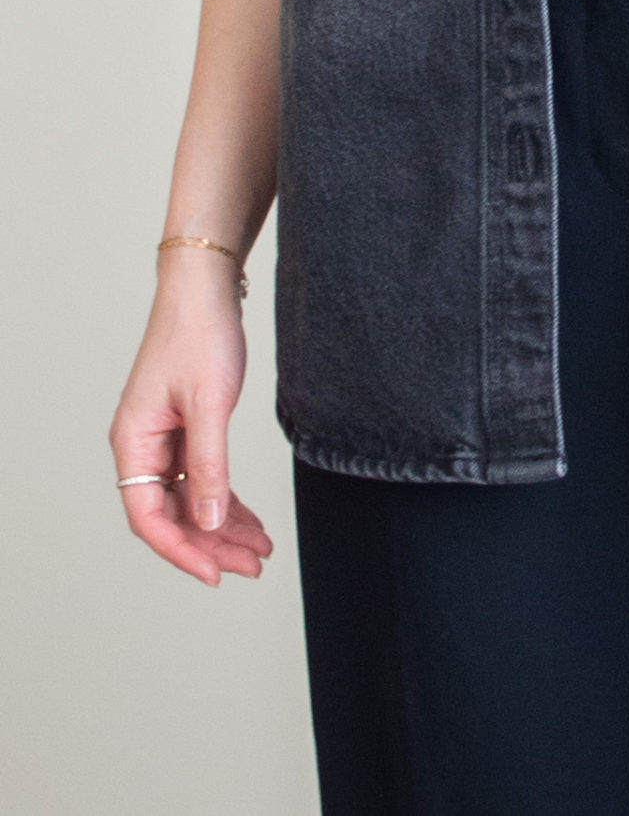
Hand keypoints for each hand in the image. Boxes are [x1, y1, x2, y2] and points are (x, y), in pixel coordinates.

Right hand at [109, 251, 273, 582]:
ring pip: (190, 499)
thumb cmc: (200, 335)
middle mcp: (142, 446)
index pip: (149, 516)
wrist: (206, 288)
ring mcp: (164, 439)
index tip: (215, 574)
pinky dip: (225, 500)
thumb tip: (208, 522)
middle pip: (172, 514)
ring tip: (259, 551)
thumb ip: (210, 464)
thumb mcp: (209, 403)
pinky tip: (250, 519)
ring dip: (222, 526)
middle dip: (212, 544)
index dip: (182, 550)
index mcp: (134, 441)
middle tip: (252, 566)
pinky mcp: (186, 428)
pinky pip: (202, 478)